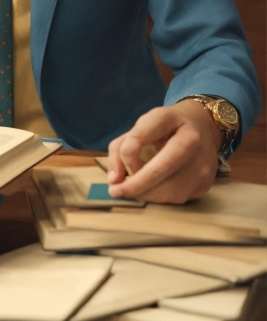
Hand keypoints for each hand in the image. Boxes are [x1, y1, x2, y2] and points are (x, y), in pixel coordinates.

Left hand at [106, 100, 222, 203]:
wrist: (202, 127)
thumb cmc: (166, 126)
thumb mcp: (141, 125)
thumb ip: (121, 147)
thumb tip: (114, 180)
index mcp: (174, 121)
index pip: (146, 140)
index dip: (128, 160)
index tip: (114, 176)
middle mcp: (194, 144)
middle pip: (160, 172)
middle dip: (135, 186)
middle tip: (116, 191)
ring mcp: (204, 167)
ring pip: (169, 191)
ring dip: (147, 194)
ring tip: (135, 187)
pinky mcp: (206, 184)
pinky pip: (178, 199)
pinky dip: (161, 197)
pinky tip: (154, 187)